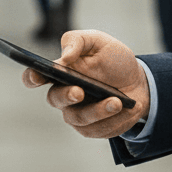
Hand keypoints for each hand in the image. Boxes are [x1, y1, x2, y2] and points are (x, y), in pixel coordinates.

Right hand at [22, 30, 150, 138]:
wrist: (139, 81)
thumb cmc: (113, 60)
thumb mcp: (99, 41)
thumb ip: (78, 41)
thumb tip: (64, 57)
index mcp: (60, 71)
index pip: (35, 76)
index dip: (31, 77)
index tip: (36, 75)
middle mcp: (63, 94)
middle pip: (54, 99)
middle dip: (66, 96)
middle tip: (80, 91)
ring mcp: (76, 113)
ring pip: (78, 118)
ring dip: (98, 111)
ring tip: (117, 102)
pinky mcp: (92, 128)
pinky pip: (98, 130)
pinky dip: (114, 120)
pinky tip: (126, 109)